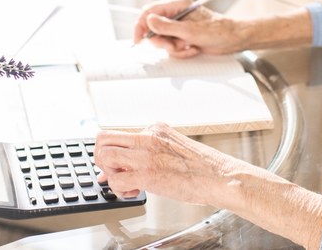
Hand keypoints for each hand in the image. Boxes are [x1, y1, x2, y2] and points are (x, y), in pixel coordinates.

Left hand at [94, 124, 244, 203]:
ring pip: (104, 155)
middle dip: (102, 158)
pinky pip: (116, 180)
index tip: (115, 166)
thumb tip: (130, 166)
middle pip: (103, 137)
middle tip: (114, 172)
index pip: (119, 134)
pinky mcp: (147, 174)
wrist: (220, 177)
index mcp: (156, 129)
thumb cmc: (202, 169)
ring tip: (125, 182)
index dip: (112, 152)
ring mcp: (146, 154)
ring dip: (108, 172)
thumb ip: (150, 154)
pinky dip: (119, 190)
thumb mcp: (175, 149)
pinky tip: (135, 192)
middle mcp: (148, 137)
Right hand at [132, 0, 245, 56]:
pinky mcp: (182, 36)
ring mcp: (178, 25)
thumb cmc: (217, 30)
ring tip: (189, 46)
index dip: (141, 26)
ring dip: (174, 48)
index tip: (139, 40)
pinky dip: (181, 52)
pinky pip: (171, 47)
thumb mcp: (190, 31)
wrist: (233, 40)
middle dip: (163, 42)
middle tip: (173, 46)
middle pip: (153, 29)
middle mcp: (175, 13)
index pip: (149, 12)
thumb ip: (167, 26)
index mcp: (176, 4)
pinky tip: (193, 48)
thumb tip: (149, 21)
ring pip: (162, 40)